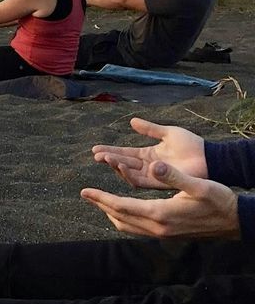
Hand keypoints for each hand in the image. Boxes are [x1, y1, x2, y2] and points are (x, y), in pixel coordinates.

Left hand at [81, 161, 239, 238]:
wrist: (237, 221)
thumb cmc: (219, 200)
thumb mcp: (199, 184)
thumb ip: (175, 175)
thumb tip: (154, 164)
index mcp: (161, 214)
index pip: (121, 207)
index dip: (101, 198)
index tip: (84, 192)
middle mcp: (158, 227)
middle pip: (120, 217)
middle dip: (101, 205)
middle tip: (86, 194)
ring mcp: (163, 234)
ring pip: (128, 226)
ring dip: (112, 213)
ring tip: (101, 201)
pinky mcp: (168, 234)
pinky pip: (138, 228)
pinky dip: (125, 218)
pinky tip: (125, 210)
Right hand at [91, 117, 207, 186]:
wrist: (209, 158)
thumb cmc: (192, 145)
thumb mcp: (168, 133)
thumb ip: (150, 129)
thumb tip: (132, 121)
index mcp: (149, 154)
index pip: (125, 153)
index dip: (111, 151)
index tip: (94, 148)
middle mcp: (148, 166)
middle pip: (124, 163)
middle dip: (109, 159)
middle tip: (96, 155)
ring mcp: (154, 175)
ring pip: (129, 173)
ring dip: (116, 167)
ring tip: (105, 159)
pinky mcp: (160, 182)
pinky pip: (140, 181)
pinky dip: (130, 174)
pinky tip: (122, 166)